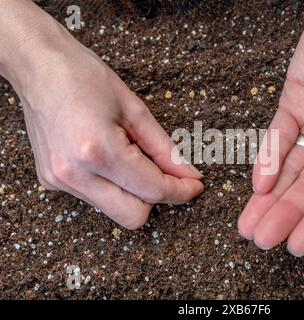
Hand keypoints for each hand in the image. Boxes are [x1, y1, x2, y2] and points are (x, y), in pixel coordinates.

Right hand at [1, 6, 202, 228]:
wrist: (39, 67)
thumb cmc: (85, 77)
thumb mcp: (135, 110)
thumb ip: (164, 149)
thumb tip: (188, 175)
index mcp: (98, 151)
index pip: (152, 190)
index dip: (181, 191)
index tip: (195, 186)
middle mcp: (75, 174)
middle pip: (133, 216)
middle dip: (157, 199)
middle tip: (169, 175)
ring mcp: (60, 181)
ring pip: (115, 210)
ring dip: (134, 192)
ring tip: (130, 155)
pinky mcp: (52, 182)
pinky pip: (96, 198)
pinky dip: (113, 186)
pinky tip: (109, 158)